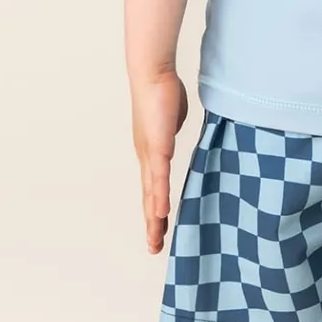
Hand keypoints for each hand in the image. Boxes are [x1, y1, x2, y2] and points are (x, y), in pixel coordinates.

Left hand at [132, 70, 188, 252]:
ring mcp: (149, 153)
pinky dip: (158, 196)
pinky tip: (160, 212)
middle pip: (148, 197)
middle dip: (152, 223)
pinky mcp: (156, 146)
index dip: (155, 209)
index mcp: (150, 153)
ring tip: (155, 238)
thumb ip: (173, 135)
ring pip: (151, 193)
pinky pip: (158, 176)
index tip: (158, 228)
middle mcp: (146, 157)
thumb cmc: (163, 92)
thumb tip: (176, 138)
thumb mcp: (172, 121)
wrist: (152, 74)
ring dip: (153, 217)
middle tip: (154, 247)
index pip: (152, 187)